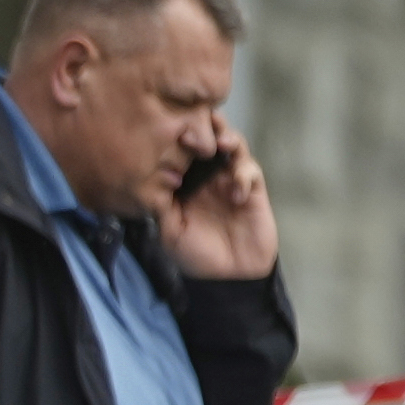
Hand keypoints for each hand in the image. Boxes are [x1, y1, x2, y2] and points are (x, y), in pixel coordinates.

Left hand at [156, 129, 278, 281]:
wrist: (228, 278)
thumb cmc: (196, 256)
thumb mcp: (170, 232)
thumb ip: (161, 205)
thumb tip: (153, 178)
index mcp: (186, 182)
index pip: (183, 149)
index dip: (179, 135)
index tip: (170, 129)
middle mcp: (208, 176)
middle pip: (209, 138)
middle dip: (205, 126)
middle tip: (197, 126)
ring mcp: (231, 180)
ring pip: (233, 146)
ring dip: (229, 139)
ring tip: (222, 144)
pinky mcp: (252, 190)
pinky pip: (250, 170)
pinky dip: (244, 174)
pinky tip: (236, 194)